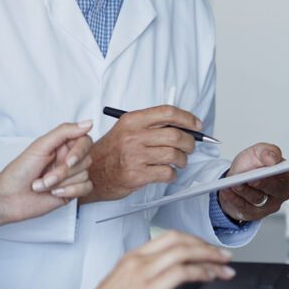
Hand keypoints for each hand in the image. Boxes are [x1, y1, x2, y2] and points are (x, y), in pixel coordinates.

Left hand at [0, 120, 93, 232]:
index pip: (85, 141)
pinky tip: (55, 193)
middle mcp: (67, 159)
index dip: (80, 151)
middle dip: (63, 171)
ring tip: (43, 184)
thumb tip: (87, 123)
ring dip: (61, 183)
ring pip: (85, 175)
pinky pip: (86, 188)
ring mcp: (70, 176)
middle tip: (46, 176)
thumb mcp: (41, 146)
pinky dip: (70, 191)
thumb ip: (65, 132)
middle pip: (86, 160)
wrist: (9, 198)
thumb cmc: (19, 171)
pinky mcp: (72, 191)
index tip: (69, 160)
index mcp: (61, 145)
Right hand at [63, 231, 234, 288]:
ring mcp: (142, 272)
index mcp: (131, 258)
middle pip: (178, 239)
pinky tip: (211, 276)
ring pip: (183, 251)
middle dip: (205, 244)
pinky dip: (201, 271)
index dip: (192, 240)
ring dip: (208, 256)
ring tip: (224, 265)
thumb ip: (146, 280)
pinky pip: (181, 272)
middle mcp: (137, 260)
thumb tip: (168, 282)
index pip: (168, 237)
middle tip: (222, 254)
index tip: (207, 249)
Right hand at [82, 106, 200, 203]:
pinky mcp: (137, 175)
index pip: (167, 113)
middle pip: (175, 135)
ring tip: (178, 161)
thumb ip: (151, 125)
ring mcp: (134, 156)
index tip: (196, 125)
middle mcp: (133, 136)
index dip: (187, 118)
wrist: (92, 172)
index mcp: (132, 120)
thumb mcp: (126, 129)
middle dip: (189, 142)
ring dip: (182, 160)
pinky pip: (167, 173)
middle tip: (190, 146)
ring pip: (173, 155)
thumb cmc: (111, 151)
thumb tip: (183, 126)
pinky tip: (167, 172)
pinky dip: (172, 174)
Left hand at [216, 143, 288, 222]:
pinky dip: (235, 199)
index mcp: (286, 173)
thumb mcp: (255, 152)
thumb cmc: (250, 166)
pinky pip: (246, 208)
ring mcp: (271, 204)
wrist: (233, 181)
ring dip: (245, 191)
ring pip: (258, 198)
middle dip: (262, 182)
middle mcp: (282, 190)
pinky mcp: (257, 214)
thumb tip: (272, 158)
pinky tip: (228, 192)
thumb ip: (265, 151)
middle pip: (275, 187)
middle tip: (251, 178)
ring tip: (234, 184)